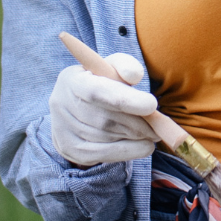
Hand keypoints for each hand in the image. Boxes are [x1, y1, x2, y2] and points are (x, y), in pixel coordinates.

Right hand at [49, 53, 158, 167]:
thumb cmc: (101, 81)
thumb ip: (125, 65)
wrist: (76, 104)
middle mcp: (60, 105)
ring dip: (135, 138)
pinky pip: (102, 154)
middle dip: (138, 124)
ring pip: (106, 138)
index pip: (98, 92)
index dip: (126, 100)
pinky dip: (128, 151)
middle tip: (160, 126)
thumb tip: (135, 76)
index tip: (152, 105)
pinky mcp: (69, 149)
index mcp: (71, 80)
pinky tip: (144, 147)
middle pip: (104, 120)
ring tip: (153, 133)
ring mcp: (62, 130)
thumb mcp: (111, 66)